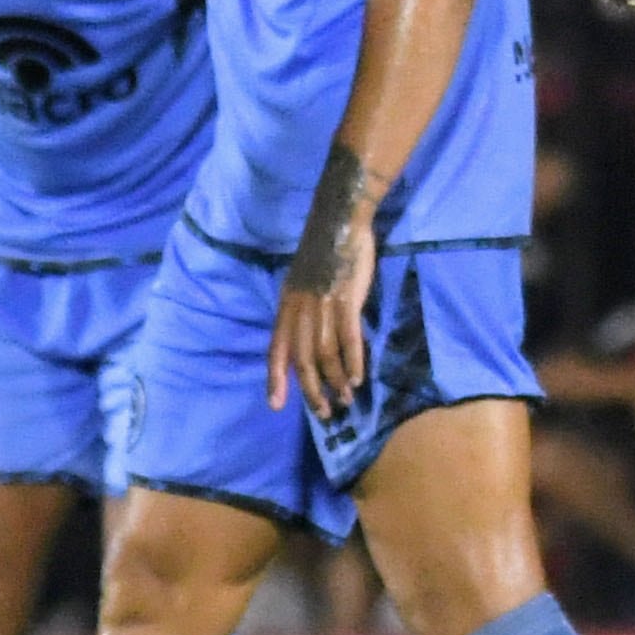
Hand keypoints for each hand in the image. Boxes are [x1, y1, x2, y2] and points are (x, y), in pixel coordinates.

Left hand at [267, 208, 377, 417]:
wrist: (338, 223)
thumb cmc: (323, 252)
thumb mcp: (301, 282)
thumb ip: (302, 309)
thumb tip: (309, 337)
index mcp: (286, 306)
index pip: (276, 349)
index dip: (275, 378)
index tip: (276, 405)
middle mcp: (300, 310)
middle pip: (302, 359)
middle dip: (311, 390)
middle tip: (323, 412)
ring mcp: (323, 306)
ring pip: (326, 354)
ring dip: (336, 381)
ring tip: (346, 398)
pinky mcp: (346, 301)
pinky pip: (349, 339)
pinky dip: (353, 362)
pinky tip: (358, 377)